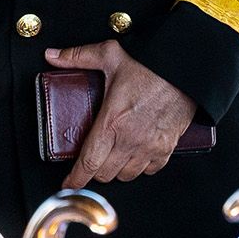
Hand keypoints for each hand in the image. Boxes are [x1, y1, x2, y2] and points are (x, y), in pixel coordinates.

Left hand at [47, 39, 196, 190]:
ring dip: (117, 170)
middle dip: (94, 170)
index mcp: (112, 121)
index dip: (76, 178)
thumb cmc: (150, 63)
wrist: (185, 67)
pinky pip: (150, 170)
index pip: (89, 162)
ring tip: (113, 157)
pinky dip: (141, 167)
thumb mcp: (109, 55)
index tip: (68, 182)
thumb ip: (78, 57)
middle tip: (92, 160)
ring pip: (126, 175)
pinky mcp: (167, 147)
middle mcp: (130, 139)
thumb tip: (52, 56)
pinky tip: (137, 154)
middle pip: (105, 173)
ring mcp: (150, 146)